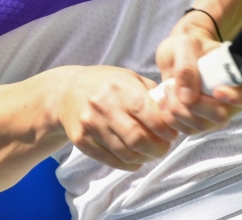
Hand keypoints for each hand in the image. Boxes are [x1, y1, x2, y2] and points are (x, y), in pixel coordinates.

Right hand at [56, 66, 178, 170]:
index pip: (146, 111)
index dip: (164, 127)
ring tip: (151, 153)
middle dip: (157, 148)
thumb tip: (174, 111)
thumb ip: (151, 93)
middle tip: (164, 147)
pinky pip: (110, 160)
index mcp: (119, 87)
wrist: (66, 92)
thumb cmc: (105, 84)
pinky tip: (135, 158)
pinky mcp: (81, 140)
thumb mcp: (129, 77)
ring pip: (125, 152)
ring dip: (144, 158)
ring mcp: (90, 124)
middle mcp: (103, 105)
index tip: (172, 132)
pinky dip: (128, 164)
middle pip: (137, 137)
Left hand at [154, 13, 241, 135]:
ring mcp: (218, 113)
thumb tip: (188, 96)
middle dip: (195, 105)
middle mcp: (234, 97)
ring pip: (203, 125)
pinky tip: (165, 101)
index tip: (217, 91)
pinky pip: (189, 130)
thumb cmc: (188, 46)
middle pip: (222, 114)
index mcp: (240, 73)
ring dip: (179, 111)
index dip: (240, 96)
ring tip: (167, 90)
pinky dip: (172, 118)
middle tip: (173, 86)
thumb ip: (186, 66)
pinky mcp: (202, 122)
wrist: (177, 56)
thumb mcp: (184, 45)